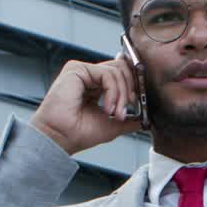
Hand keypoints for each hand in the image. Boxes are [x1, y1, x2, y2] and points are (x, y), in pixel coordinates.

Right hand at [29, 56, 144, 154]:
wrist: (61, 138)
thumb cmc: (79, 133)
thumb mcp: (113, 125)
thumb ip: (130, 119)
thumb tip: (146, 119)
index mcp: (95, 86)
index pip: (121, 74)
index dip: (133, 84)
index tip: (137, 103)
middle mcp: (88, 76)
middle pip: (122, 68)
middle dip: (130, 89)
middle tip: (127, 109)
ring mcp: (82, 71)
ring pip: (117, 70)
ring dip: (122, 94)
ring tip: (115, 113)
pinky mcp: (77, 69)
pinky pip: (107, 74)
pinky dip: (113, 91)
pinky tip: (107, 107)